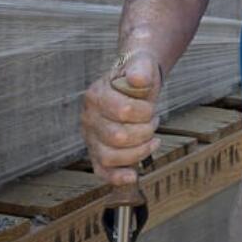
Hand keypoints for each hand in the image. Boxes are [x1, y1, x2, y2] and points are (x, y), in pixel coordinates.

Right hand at [80, 50, 161, 185]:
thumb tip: (139, 79)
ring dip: (138, 151)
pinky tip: (133, 176)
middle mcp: (88, 118)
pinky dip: (116, 177)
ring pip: (110, 156)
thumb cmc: (138, 76)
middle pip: (118, 137)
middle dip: (145, 132)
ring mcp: (91, 137)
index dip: (145, 112)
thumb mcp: (142, 65)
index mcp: (96, 95)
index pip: (123, 111)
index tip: (151, 107)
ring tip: (152, 139)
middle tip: (153, 122)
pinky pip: (102, 170)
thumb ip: (140, 69)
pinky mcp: (96, 152)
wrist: (134, 83)